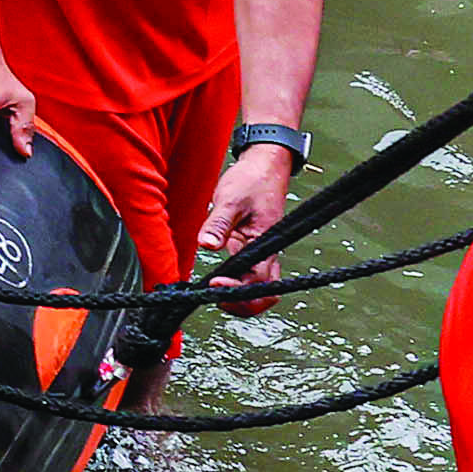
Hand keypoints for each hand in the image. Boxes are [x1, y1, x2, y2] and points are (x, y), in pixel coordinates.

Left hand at [193, 140, 296, 306]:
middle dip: (243, 305)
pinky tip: (216, 280)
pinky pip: (247, 276)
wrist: (264, 166)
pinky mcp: (250, 249)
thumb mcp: (231, 199)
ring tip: (214, 293)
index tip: (214, 282)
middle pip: (264, 294)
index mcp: (265, 243)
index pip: (257, 280)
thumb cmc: (253, 180)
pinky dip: (235, 285)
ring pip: (257, 289)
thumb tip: (206, 245)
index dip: (237, 289)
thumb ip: (218, 224)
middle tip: (216, 299)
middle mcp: (266, 253)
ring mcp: (259, 253)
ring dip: (239, 298)